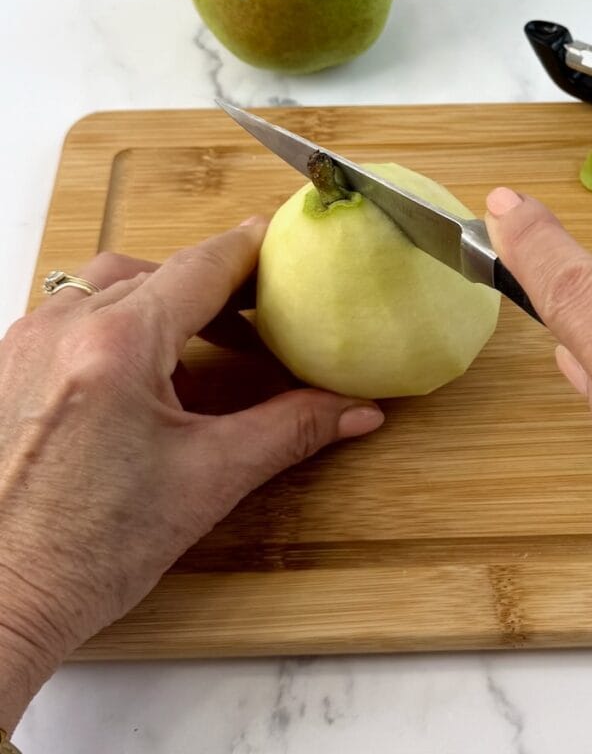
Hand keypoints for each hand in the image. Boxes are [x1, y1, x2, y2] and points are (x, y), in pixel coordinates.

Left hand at [0, 219, 382, 729]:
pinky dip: (119, 322)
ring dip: (163, 299)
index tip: (283, 240)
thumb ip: (291, 430)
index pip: (201, 266)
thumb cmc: (85, 553)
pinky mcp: (6, 369)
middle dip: (214, 283)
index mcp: (117, 346)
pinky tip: (145, 372)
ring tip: (204, 339)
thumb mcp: (210, 480)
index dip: (250, 249)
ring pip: (108, 286)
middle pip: (156, 269)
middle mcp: (62, 330)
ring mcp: (23, 347)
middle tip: (258, 308)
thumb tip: (354, 410)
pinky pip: (72, 316)